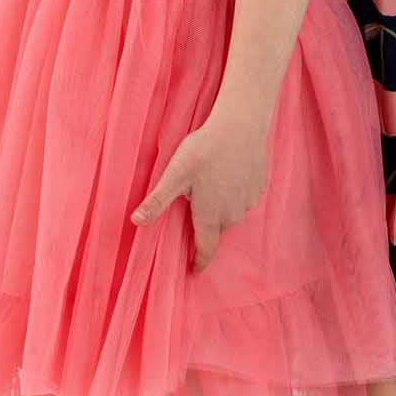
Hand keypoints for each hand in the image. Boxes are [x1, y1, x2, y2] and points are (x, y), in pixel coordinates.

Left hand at [130, 112, 270, 272]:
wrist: (242, 125)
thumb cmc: (205, 150)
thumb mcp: (175, 175)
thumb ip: (157, 201)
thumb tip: (135, 222)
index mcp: (210, 216)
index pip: (206, 248)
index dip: (199, 261)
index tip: (195, 270)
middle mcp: (232, 214)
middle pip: (217, 228)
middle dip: (207, 223)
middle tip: (195, 203)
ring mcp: (249, 200)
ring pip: (232, 211)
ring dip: (222, 205)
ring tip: (211, 183)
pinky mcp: (260, 186)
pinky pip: (245, 197)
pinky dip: (236, 191)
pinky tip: (229, 173)